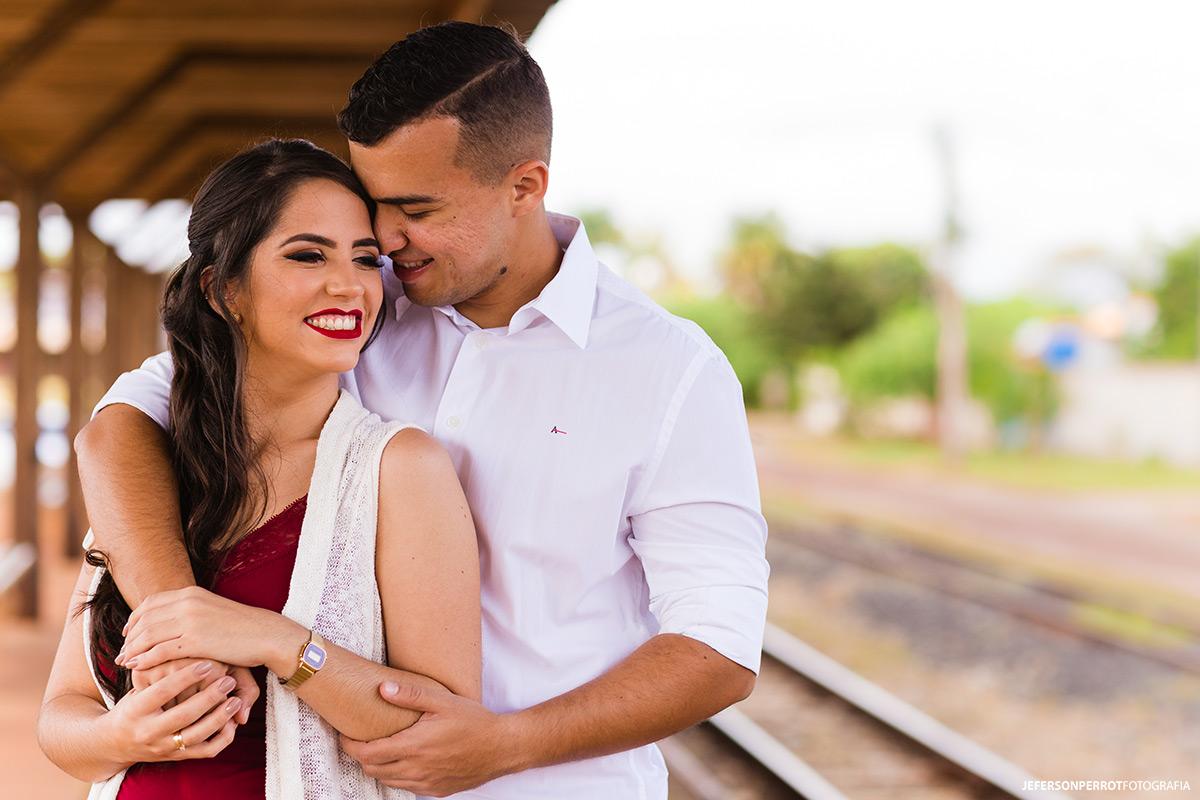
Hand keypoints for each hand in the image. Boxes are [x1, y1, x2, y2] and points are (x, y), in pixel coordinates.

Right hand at [103, 660, 241, 763]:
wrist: (115, 742)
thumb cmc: (136, 704)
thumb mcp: (139, 686)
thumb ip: (162, 672)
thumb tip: (193, 661)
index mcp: (136, 709)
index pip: (162, 691)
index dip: (185, 677)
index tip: (207, 663)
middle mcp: (147, 731)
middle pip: (183, 715)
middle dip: (210, 697)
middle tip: (228, 681)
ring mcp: (163, 747)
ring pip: (197, 735)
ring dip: (220, 717)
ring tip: (235, 700)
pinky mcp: (177, 757)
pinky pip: (205, 752)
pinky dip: (223, 738)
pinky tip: (232, 722)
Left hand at [118, 586, 298, 675]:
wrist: (266, 635)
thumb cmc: (241, 627)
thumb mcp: (211, 610)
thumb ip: (190, 611)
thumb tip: (170, 620)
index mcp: (191, 593)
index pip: (150, 603)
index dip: (134, 619)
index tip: (128, 634)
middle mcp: (188, 603)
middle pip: (144, 619)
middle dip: (129, 637)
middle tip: (123, 652)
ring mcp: (191, 621)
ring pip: (148, 635)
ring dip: (133, 649)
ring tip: (126, 662)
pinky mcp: (196, 641)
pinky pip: (160, 650)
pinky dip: (145, 659)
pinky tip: (138, 667)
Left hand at [339, 682, 518, 796]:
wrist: (502, 748)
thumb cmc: (475, 722)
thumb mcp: (443, 701)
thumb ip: (410, 695)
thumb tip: (381, 688)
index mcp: (413, 747)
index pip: (367, 752)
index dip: (349, 745)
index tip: (344, 734)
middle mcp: (415, 769)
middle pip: (372, 769)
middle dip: (361, 755)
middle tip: (360, 738)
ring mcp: (426, 783)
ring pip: (387, 780)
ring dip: (379, 766)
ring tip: (381, 747)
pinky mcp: (436, 790)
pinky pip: (407, 786)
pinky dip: (398, 774)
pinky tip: (406, 759)